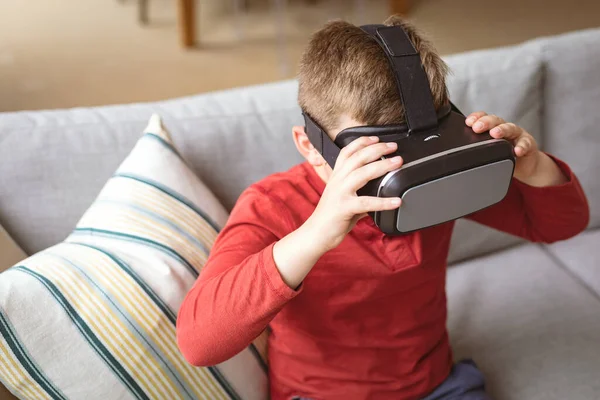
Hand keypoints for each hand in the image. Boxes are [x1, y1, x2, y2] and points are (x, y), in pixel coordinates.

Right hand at [306, 136, 402, 251]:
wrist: (315, 234)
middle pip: (358, 157)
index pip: (347, 152)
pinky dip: (383, 202)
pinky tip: (396, 201)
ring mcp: (340, 193)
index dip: (361, 142)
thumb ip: (361, 194)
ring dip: (382, 166)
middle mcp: (338, 181)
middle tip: (393, 147)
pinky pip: (366, 202)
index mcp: (336, 176)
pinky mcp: (344, 208)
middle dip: (377, 149)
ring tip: (397, 162)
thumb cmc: (330, 217)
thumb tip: (379, 195)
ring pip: (362, 173)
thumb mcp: (344, 199)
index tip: (376, 138)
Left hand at [465, 112, 567, 186]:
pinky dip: (522, 146)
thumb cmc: (503, 154)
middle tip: (477, 127)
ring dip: (502, 130)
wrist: (524, 164)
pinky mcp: (528, 144)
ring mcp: (517, 135)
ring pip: (510, 128)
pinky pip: (526, 143)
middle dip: (486, 122)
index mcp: (492, 128)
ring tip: (495, 134)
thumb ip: (475, 149)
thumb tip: (454, 155)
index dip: (476, 117)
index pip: (483, 118)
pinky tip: (517, 151)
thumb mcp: (487, 151)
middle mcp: (504, 128)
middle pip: (495, 120)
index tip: (468, 122)